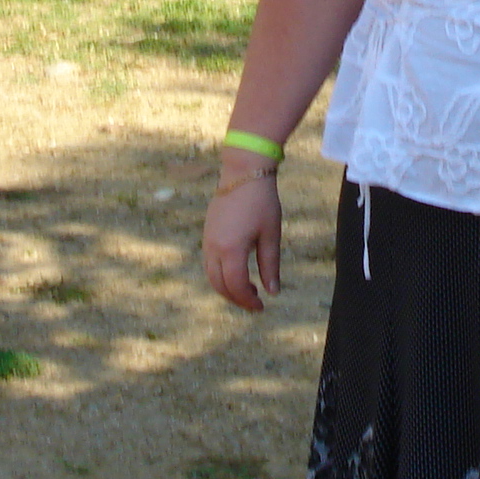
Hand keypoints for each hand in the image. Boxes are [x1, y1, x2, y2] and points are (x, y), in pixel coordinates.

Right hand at [201, 164, 282, 312]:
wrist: (243, 172)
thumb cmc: (262, 202)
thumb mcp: (270, 235)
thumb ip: (270, 265)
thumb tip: (272, 292)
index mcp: (231, 250)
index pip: (236, 286)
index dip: (247, 301)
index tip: (261, 307)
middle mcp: (214, 248)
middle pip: (219, 285)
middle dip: (236, 298)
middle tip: (254, 302)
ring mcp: (207, 240)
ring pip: (211, 275)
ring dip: (227, 287)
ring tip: (247, 288)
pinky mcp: (207, 233)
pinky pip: (208, 262)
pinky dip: (220, 274)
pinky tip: (237, 271)